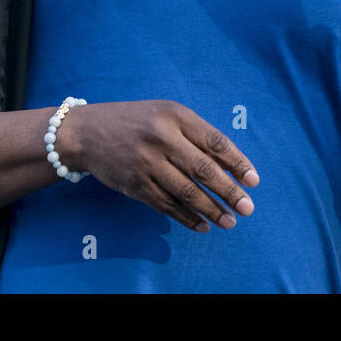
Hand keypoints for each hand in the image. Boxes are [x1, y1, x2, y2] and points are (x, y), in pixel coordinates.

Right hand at [66, 101, 258, 232]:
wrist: (86, 132)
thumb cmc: (136, 122)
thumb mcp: (167, 115)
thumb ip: (197, 135)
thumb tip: (233, 166)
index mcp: (175, 115)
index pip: (215, 141)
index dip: (238, 163)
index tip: (253, 181)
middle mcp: (162, 138)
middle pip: (204, 169)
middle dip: (229, 191)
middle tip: (247, 207)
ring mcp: (147, 163)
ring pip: (187, 192)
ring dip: (211, 209)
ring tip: (229, 221)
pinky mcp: (134, 185)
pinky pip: (166, 205)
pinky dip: (187, 218)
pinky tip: (202, 225)